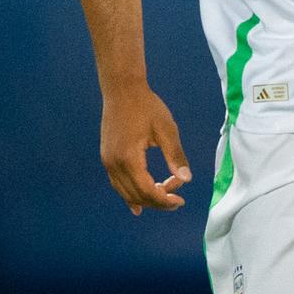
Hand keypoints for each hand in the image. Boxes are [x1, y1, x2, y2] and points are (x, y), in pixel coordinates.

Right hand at [100, 84, 191, 213]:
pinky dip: (130, 194)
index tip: (181, 200)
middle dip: (158, 200)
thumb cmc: (146, 106)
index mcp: (129, 158)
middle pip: (136, 195)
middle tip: (177, 195)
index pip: (147, 191)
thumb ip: (175, 155)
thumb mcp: (166, 129)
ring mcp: (107, 161)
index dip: (164, 200)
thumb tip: (187, 179)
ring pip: (125, 193)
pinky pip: (117, 184)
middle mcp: (114, 163)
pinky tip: (138, 204)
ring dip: (145, 198)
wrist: (121, 89)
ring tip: (164, 195)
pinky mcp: (106, 157)